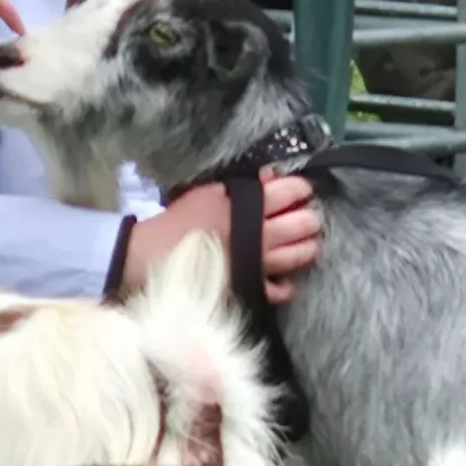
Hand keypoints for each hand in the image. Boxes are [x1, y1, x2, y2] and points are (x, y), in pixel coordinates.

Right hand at [122, 172, 322, 303]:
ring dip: (309, 247)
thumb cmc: (180, 219)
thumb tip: (272, 176)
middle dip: (311, 219)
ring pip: (299, 255)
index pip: (290, 192)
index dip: (302, 189)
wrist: (154, 256)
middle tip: (310, 218)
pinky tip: (287, 279)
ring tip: (309, 244)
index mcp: (249, 205)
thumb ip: (243, 184)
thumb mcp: (209, 191)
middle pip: (302, 224)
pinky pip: (281, 289)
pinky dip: (288, 284)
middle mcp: (261, 234)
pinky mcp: (251, 288)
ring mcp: (260, 263)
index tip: (304, 190)